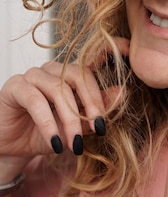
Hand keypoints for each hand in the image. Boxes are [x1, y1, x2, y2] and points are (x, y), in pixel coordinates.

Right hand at [0, 39, 129, 167]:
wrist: (11, 149)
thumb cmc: (43, 135)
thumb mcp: (76, 128)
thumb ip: (96, 111)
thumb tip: (121, 92)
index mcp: (69, 76)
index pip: (91, 60)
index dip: (110, 50)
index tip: (127, 48)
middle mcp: (52, 70)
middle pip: (79, 75)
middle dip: (92, 103)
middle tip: (99, 129)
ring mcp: (32, 75)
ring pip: (59, 89)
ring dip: (71, 119)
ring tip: (76, 145)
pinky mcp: (15, 87)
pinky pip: (37, 101)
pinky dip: (49, 124)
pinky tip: (56, 144)